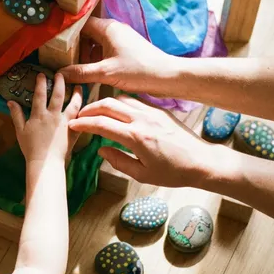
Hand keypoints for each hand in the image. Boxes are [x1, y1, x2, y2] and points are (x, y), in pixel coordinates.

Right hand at [9, 73, 82, 162]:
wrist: (46, 162)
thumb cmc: (31, 148)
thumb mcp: (20, 130)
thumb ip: (16, 114)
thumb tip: (10, 101)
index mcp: (39, 115)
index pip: (39, 94)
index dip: (40, 83)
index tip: (42, 74)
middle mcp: (53, 116)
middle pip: (58, 95)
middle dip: (59, 82)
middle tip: (61, 74)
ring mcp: (65, 123)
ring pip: (74, 104)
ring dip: (76, 93)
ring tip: (79, 86)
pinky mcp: (74, 130)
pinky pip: (81, 118)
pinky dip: (84, 110)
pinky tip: (86, 105)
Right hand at [58, 17, 178, 95]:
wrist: (167, 77)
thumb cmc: (138, 70)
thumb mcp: (105, 72)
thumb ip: (80, 72)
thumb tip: (59, 74)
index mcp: (107, 28)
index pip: (80, 24)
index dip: (66, 33)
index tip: (54, 44)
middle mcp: (114, 29)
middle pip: (87, 34)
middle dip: (75, 47)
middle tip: (62, 60)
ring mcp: (121, 39)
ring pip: (96, 43)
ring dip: (86, 55)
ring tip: (74, 69)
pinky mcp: (126, 50)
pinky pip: (105, 50)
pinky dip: (97, 59)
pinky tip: (91, 73)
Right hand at [68, 95, 219, 187]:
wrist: (201, 161)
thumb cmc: (173, 173)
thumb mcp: (143, 175)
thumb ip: (119, 161)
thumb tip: (101, 150)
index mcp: (135, 137)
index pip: (101, 124)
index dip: (83, 124)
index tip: (72, 126)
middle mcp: (141, 119)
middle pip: (107, 105)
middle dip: (89, 109)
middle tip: (79, 116)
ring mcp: (151, 111)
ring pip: (120, 99)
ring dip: (104, 103)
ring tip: (95, 112)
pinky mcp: (159, 109)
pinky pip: (133, 100)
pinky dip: (119, 102)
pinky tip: (116, 111)